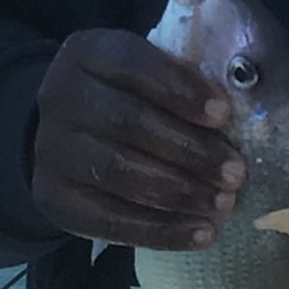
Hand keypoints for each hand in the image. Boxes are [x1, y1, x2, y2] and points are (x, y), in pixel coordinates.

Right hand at [30, 30, 245, 250]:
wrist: (66, 137)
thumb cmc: (124, 99)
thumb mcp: (144, 74)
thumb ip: (179, 80)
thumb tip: (231, 109)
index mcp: (86, 54)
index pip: (132, 64)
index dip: (180, 89)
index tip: (224, 114)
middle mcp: (60, 98)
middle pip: (128, 122)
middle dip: (190, 150)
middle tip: (236, 173)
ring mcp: (52, 151)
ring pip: (119, 173)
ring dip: (181, 192)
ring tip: (223, 204)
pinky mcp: (55, 199)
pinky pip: (110, 220)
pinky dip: (161, 231)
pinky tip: (201, 234)